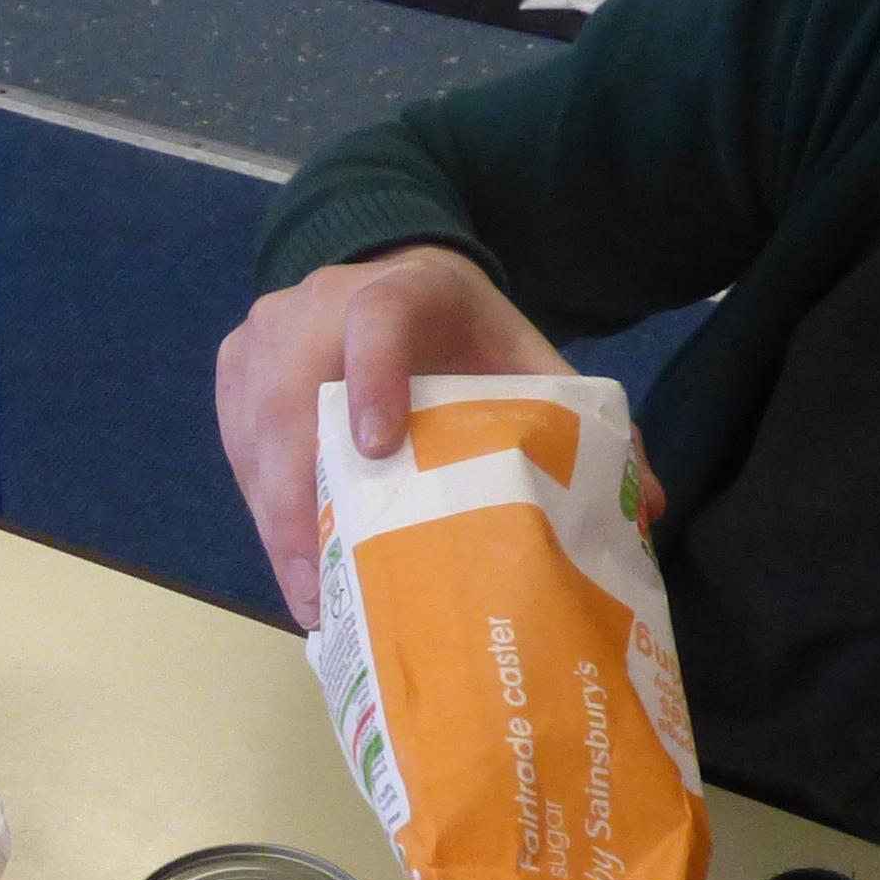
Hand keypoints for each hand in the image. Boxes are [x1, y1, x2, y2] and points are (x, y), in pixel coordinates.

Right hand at [214, 246, 577, 624]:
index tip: (376, 449)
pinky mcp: (234, 370)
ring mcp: (265, 334)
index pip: (378, 318)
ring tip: (313, 598)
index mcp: (406, 288)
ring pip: (254, 434)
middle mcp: (319, 302)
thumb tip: (644, 506)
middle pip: (291, 398)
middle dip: (301, 500)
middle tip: (328, 587)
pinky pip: (237, 450)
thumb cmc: (465, 339)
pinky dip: (262, 511)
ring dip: (277, 523)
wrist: (396, 280)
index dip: (373, 377)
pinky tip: (293, 566)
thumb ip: (578, 425)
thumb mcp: (525, 361)